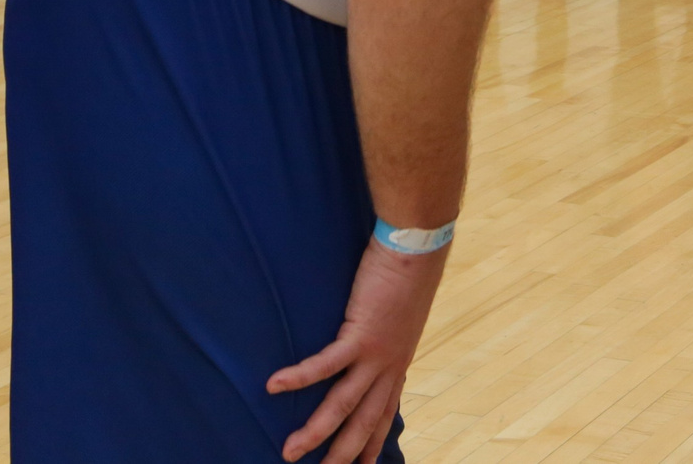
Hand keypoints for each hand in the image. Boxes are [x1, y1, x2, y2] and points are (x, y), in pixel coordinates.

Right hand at [268, 237, 446, 461]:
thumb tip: (368, 342)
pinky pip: (325, 364)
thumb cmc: (406, 276)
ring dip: (314, 432)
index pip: (383, 414)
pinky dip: (299, 378)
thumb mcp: (400, 319)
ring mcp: (376, 354)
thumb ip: (384, 338)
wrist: (417, 250)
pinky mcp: (361, 334)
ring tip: (289, 451)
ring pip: (342, 404)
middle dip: (340, 453)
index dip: (373, 443)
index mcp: (397, 364)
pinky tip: (274, 386)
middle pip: (362, 422)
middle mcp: (389, 367)